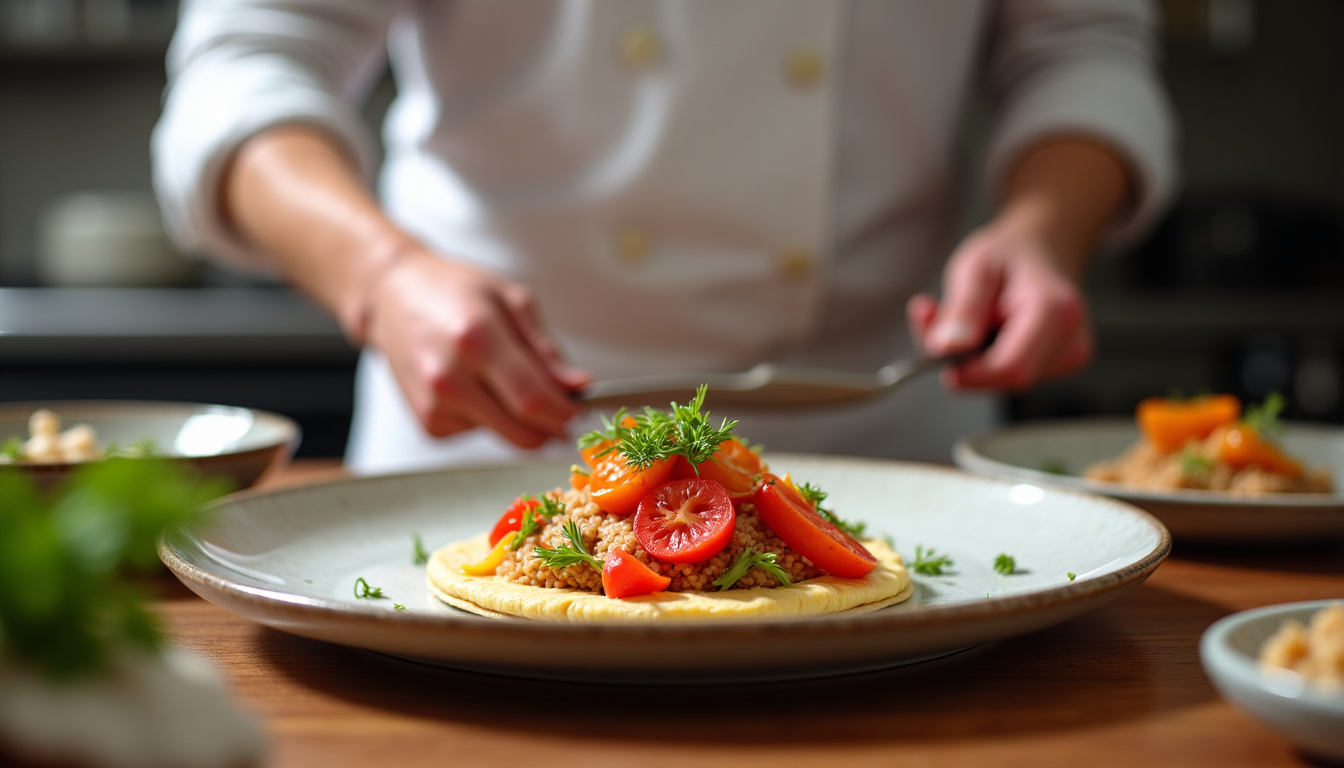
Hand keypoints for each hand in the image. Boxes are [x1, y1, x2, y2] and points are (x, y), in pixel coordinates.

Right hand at [365, 251, 590, 446]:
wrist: (393, 296)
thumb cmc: (454, 291)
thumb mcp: (511, 301)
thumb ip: (546, 349)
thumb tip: (578, 385)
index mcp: (476, 338)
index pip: (533, 398)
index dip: (564, 413)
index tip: (578, 411)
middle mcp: (449, 376)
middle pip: (521, 430)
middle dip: (552, 428)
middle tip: (563, 414)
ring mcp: (434, 404)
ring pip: (504, 436)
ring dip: (520, 421)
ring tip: (504, 380)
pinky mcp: (427, 423)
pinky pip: (478, 435)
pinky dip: (491, 419)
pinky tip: (477, 388)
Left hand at [906, 222, 1092, 391]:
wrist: (1043, 249)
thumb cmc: (1009, 255)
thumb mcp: (975, 267)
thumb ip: (962, 308)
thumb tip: (946, 349)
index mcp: (1055, 310)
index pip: (1011, 367)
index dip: (970, 373)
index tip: (937, 355)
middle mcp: (1072, 339)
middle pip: (1009, 379)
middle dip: (967, 363)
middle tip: (940, 324)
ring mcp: (1071, 355)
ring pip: (1008, 381)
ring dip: (974, 361)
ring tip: (967, 320)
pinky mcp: (1062, 364)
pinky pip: (1014, 377)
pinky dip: (987, 362)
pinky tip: (984, 332)